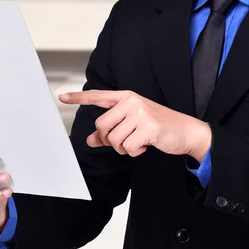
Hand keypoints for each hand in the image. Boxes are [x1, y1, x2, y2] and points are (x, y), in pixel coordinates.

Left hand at [60, 90, 211, 160]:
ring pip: (113, 139)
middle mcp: (131, 102)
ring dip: (122, 148)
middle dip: (109, 140)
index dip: (79, 98)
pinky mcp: (148, 127)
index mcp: (127, 97)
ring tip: (137, 143)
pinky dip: (134, 152)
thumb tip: (90, 140)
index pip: (98, 96)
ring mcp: (140, 113)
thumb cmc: (158, 127)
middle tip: (123, 142)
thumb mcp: (133, 125)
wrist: (186, 131)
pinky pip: (127, 147)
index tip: (61, 97)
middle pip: (102, 125)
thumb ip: (111, 130)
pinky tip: (145, 146)